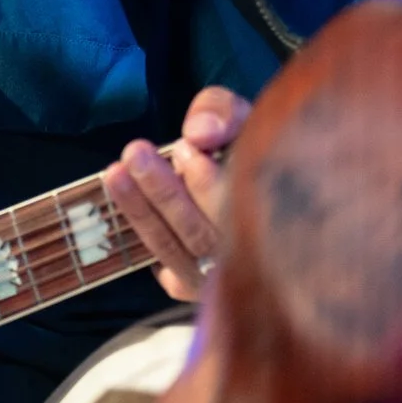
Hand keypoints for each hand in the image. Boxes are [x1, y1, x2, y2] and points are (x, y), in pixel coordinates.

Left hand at [102, 86, 251, 303]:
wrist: (249, 184)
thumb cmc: (247, 147)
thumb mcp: (241, 119)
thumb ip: (223, 114)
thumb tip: (198, 135)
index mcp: (284, 220)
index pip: (246, 217)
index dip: (209, 187)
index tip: (183, 149)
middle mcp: (260, 260)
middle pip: (206, 236)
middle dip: (166, 193)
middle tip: (135, 153)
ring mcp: (225, 281)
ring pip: (179, 252)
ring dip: (142, 211)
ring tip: (116, 172)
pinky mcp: (193, 288)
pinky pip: (166, 268)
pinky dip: (145, 233)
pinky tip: (124, 199)